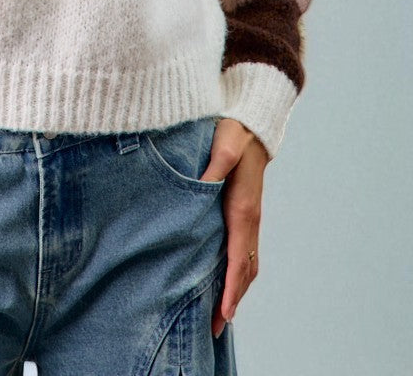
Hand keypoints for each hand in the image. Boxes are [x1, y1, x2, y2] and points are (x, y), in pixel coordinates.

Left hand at [199, 118, 269, 338]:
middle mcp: (250, 220)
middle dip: (232, 299)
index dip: (231, 287)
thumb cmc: (234, 134)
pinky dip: (238, 274)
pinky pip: (244, 253)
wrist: (252, 126)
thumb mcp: (223, 145)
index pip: (237, 258)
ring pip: (247, 265)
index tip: (224, 313)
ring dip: (236, 291)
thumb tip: (202, 188)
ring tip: (220, 315)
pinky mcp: (245, 216)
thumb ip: (213, 167)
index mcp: (242, 209)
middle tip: (214, 327)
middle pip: (244, 270)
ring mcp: (250, 220)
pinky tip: (226, 282)